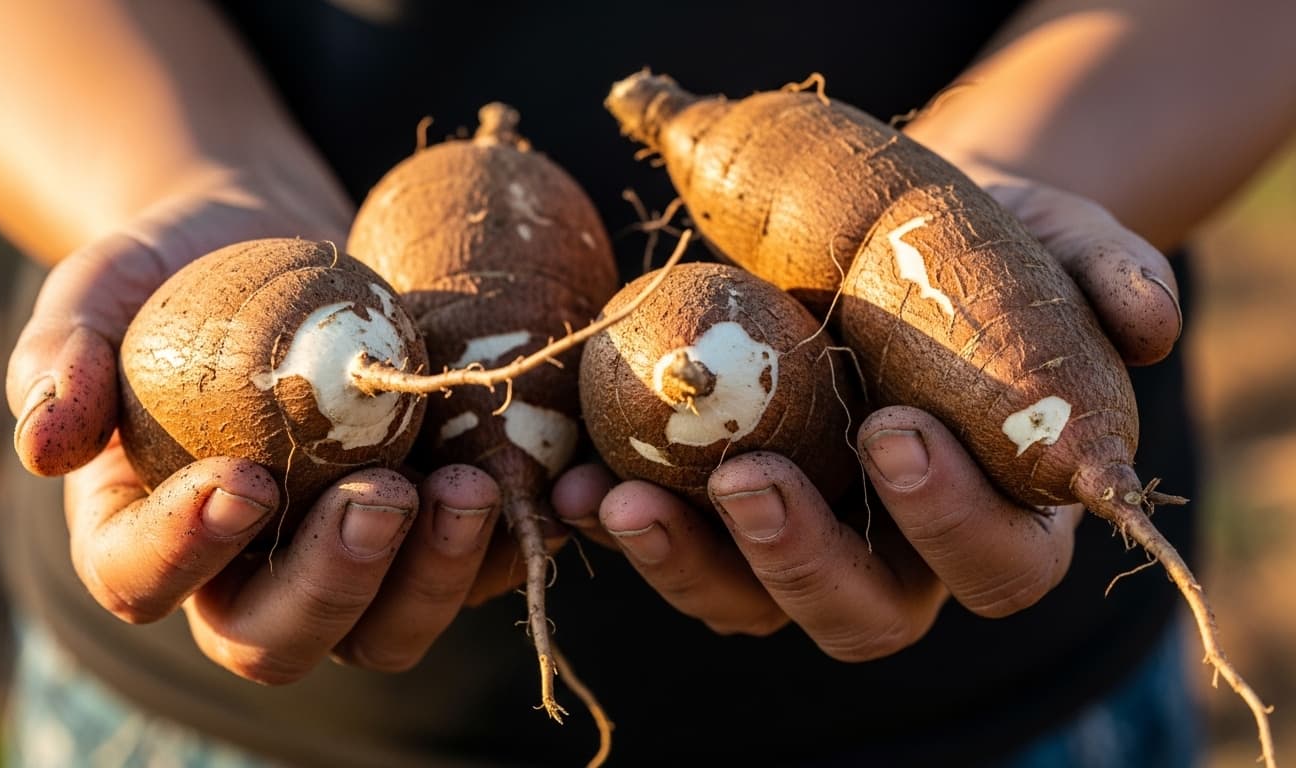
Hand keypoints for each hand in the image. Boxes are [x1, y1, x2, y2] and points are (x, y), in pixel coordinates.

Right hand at [5, 177, 504, 681]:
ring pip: (380, 634)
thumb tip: (43, 444)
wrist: (277, 245)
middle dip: (333, 583)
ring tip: (464, 486)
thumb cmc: (176, 272)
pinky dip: (496, 546)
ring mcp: (339, 562)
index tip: (247, 477)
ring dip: (429, 579)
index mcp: (142, 530)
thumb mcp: (101, 287)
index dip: (188, 548)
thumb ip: (61, 353)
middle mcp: (242, 572)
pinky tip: (525, 482)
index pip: (140, 580)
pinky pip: (462, 577)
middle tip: (380, 493)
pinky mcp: (417, 535)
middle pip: (274, 639)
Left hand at [553, 165, 1182, 658]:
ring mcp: (804, 544)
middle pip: (863, 614)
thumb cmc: (981, 247)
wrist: (878, 233)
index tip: (891, 432)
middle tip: (752, 481)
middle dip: (804, 559)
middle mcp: (900, 556)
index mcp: (1002, 513)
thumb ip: (1106, 275)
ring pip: (752, 604)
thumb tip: (1148, 325)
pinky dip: (622, 529)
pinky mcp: (720, 519)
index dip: (950, 520)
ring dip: (689, 564)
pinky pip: (674, 550)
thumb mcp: (1053, 237)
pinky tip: (577, 487)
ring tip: (628, 500)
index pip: (996, 562)